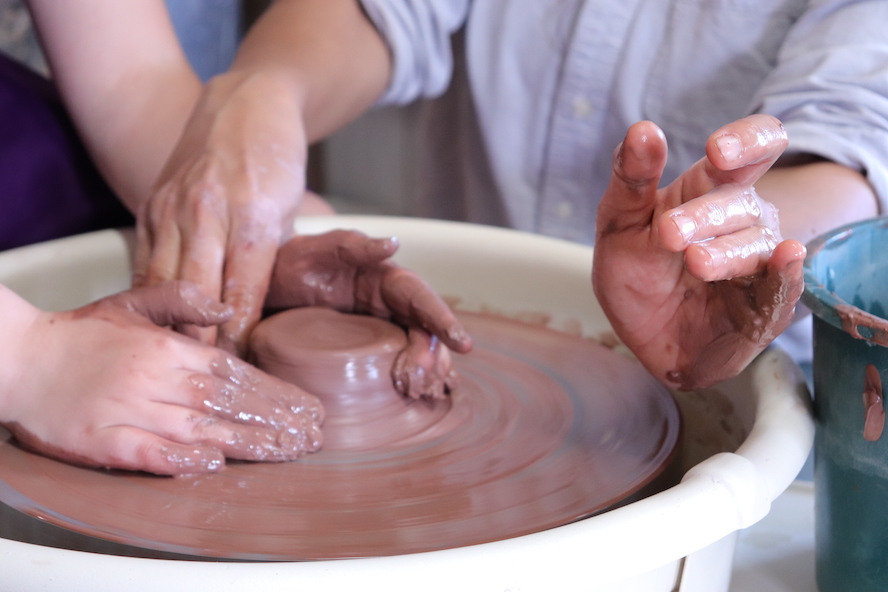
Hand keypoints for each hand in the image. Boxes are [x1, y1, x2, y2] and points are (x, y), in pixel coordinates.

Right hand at [3, 282, 322, 474]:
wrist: (21, 357)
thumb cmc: (83, 333)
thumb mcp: (134, 302)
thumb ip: (181, 300)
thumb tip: (225, 307)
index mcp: (167, 347)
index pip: (235, 372)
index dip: (275, 392)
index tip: (307, 407)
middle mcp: (155, 378)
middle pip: (227, 401)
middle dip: (276, 420)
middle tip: (313, 435)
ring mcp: (128, 410)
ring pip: (199, 427)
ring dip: (248, 442)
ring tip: (288, 451)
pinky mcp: (102, 440)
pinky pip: (148, 452)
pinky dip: (181, 458)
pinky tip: (215, 462)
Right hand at [132, 70, 309, 355]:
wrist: (245, 102)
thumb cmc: (277, 159)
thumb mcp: (291, 210)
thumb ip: (272, 258)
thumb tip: (254, 308)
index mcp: (252, 216)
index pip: (243, 292)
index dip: (240, 335)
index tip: (240, 367)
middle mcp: (207, 211)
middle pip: (197, 293)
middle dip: (202, 339)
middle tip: (208, 376)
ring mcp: (173, 207)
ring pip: (162, 281)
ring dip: (171, 322)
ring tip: (179, 359)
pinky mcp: (150, 205)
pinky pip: (145, 261)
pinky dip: (151, 293)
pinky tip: (157, 320)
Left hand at [265, 230, 472, 397]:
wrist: (264, 286)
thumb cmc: (290, 262)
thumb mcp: (317, 249)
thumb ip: (353, 246)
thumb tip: (393, 244)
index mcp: (383, 278)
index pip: (420, 297)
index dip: (442, 319)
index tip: (461, 344)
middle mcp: (389, 303)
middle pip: (423, 330)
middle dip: (432, 356)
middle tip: (423, 383)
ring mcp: (380, 327)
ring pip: (417, 349)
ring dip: (428, 371)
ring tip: (427, 393)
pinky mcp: (368, 349)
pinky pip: (399, 362)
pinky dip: (415, 378)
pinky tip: (425, 396)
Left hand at [592, 116, 805, 389]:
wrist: (641, 338)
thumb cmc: (635, 272)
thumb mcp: (619, 223)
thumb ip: (631, 178)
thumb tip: (643, 129)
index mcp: (710, 189)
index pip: (754, 147)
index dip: (747, 141)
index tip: (717, 151)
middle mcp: (743, 219)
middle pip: (742, 202)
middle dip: (707, 214)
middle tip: (668, 233)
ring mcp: (759, 263)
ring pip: (758, 245)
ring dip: (728, 252)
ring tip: (695, 262)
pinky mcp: (766, 308)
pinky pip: (784, 288)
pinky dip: (786, 274)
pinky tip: (786, 258)